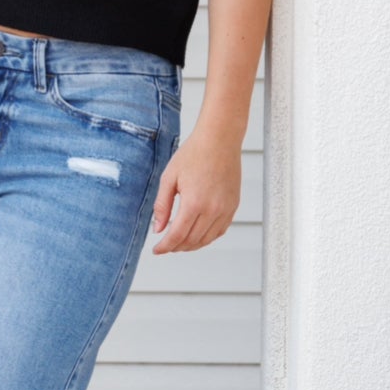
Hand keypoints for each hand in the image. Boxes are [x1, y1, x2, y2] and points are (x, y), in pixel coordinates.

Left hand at [151, 126, 241, 253]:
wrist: (219, 140)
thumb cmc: (194, 154)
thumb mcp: (169, 178)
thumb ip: (162, 206)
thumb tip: (158, 229)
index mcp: (194, 203)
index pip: (177, 235)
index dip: (165, 246)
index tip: (156, 250)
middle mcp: (212, 210)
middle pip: (192, 241)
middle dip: (176, 247)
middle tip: (165, 246)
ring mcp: (226, 209)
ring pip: (207, 239)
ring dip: (191, 245)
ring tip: (179, 243)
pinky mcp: (233, 206)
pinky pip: (220, 230)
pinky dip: (207, 237)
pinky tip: (197, 235)